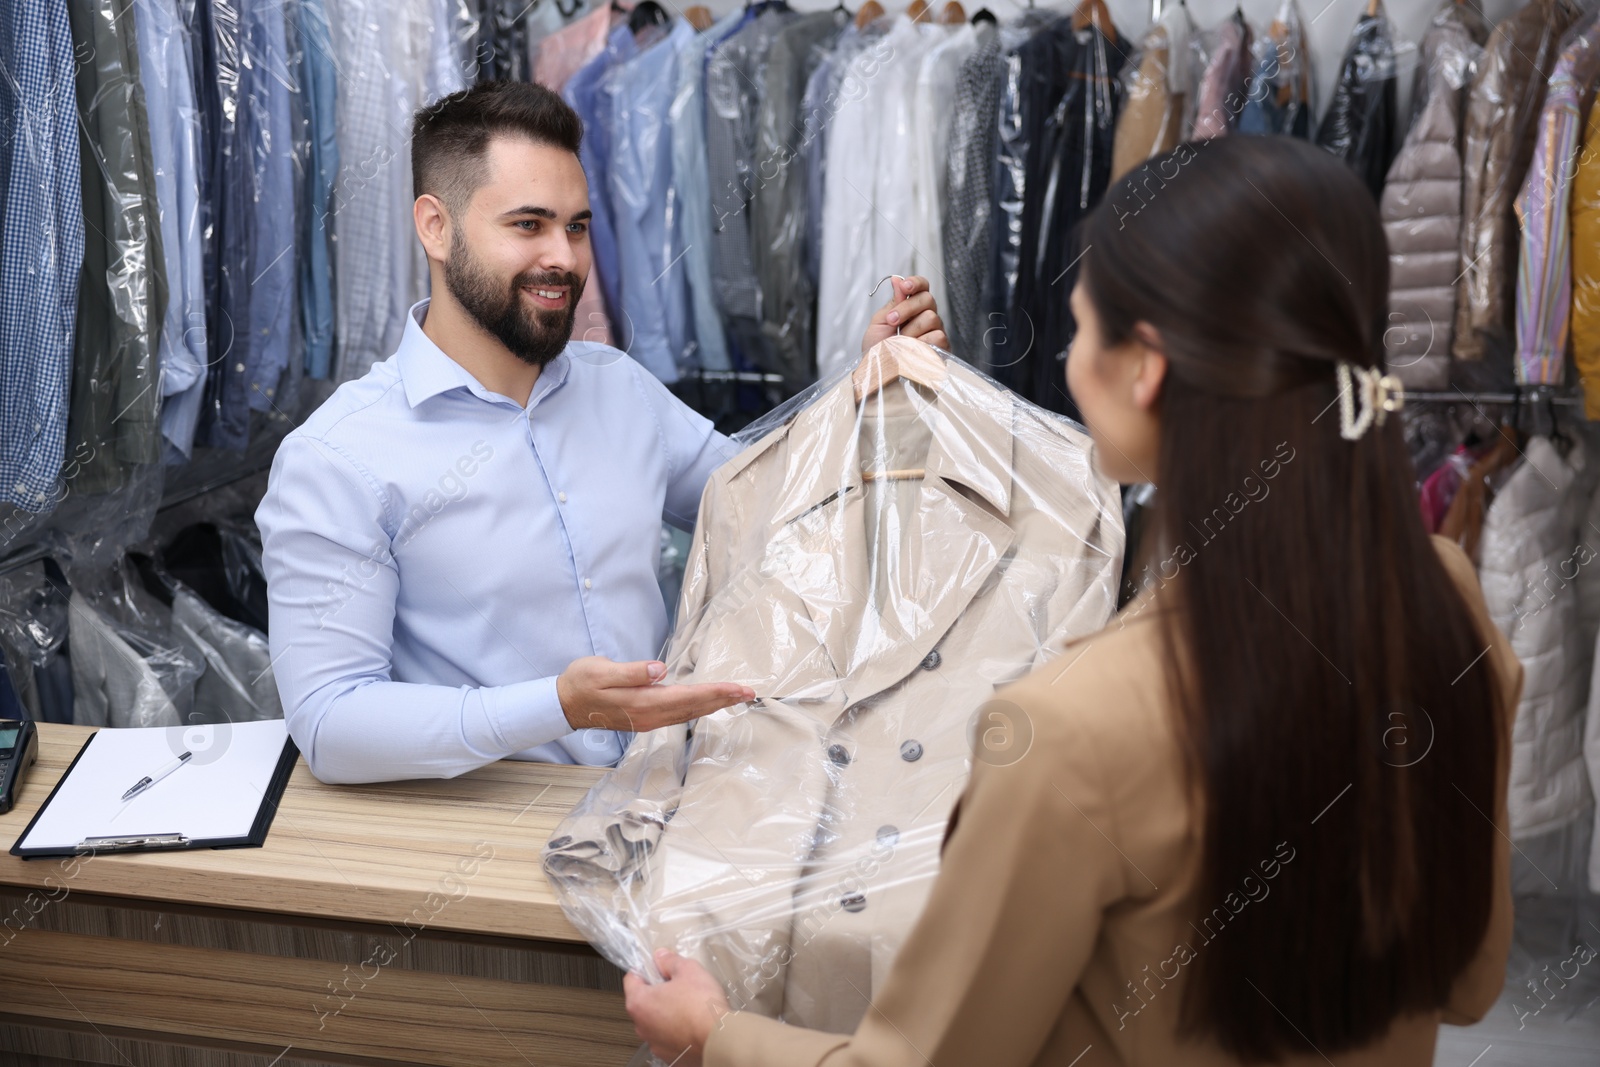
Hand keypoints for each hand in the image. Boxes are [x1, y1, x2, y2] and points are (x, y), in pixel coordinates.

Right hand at [556, 657, 754, 732]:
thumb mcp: (602, 671)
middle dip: (723, 699)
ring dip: (714, 704)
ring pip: (690, 712)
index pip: (689, 697)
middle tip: (749, 692)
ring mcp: (649, 718)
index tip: (738, 688)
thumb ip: (632, 672)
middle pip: (695, 707)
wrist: (565, 704)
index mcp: (644, 703)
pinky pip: (680, 713)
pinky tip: (707, 702)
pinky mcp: (646, 716)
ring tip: (736, 696)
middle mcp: (651, 715)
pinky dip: (699, 707)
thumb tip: (660, 670)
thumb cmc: (582, 683)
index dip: (716, 692)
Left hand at [624, 949, 730, 1066]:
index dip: (645, 969)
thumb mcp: (687, 970)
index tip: (658, 967)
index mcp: (639, 1003)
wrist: (718, 1039)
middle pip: (644, 1002)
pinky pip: (669, 1037)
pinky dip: (678, 1030)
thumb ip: (670, 961)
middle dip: (659, 992)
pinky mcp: (670, 1056)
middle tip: (678, 985)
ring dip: (668, 1012)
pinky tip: (693, 1023)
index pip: (631, 979)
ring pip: (657, 1021)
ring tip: (689, 1005)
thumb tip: (662, 957)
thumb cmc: (701, 1008)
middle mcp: (642, 1026)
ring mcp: (655, 1043)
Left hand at [861, 274, 948, 354]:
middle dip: (907, 308)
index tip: (905, 287)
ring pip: (932, 317)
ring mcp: (935, 332)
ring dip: (911, 330)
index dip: (916, 283)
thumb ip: (892, 302)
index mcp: (911, 307)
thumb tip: (897, 279)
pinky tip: (912, 351)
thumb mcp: (879, 323)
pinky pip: (937, 336)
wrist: (880, 374)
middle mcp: (926, 316)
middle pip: (928, 299)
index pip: (922, 287)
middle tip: (892, 321)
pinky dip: (921, 344)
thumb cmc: (878, 349)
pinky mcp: (941, 348)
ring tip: (900, 343)